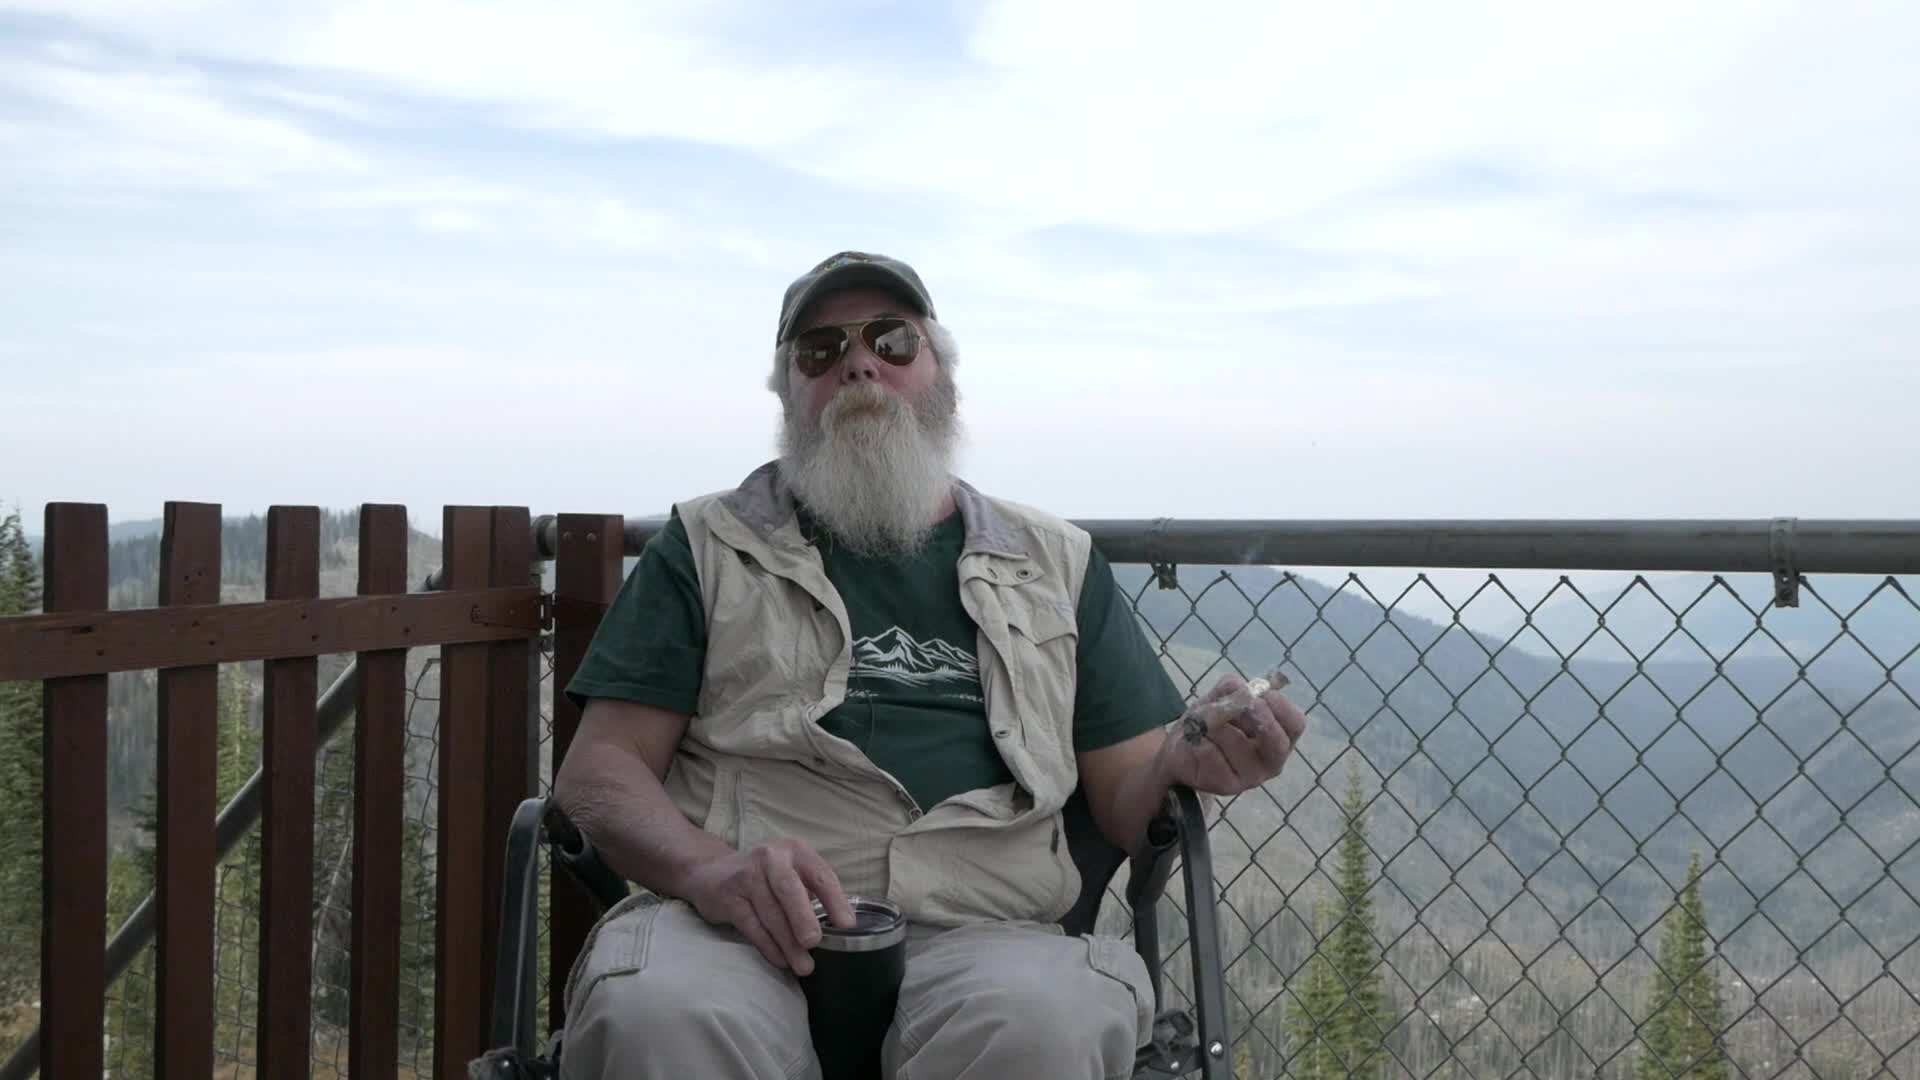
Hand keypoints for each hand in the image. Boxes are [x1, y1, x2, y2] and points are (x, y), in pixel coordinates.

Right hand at [678, 838, 855, 975]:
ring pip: (770, 913)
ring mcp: (747, 876)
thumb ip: (811, 893)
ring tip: (803, 965)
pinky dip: (768, 946)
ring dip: (788, 943)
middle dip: (803, 918)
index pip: (821, 874)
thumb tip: (836, 929)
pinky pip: (751, 925)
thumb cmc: (764, 878)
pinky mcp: (729, 896)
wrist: (712, 871)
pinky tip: (780, 960)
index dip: (835, 900)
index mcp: (796, 851)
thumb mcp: (790, 873)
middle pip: (789, 890)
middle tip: (814, 942)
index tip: (846, 925)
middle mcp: (771, 858)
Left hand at [1162, 673, 1306, 794]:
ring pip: (1236, 742)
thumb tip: (1240, 689)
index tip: (1260, 694)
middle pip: (1278, 743)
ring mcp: (1251, 778)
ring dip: (1215, 724)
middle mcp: (1271, 761)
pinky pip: (1211, 754)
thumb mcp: (1221, 698)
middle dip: (1259, 719)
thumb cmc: (1212, 722)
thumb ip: (1232, 689)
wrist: (1182, 750)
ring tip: (1205, 724)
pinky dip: (1200, 740)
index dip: (1280, 706)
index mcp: (1279, 737)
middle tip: (1240, 705)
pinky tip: (1197, 742)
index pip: (1295, 724)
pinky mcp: (1227, 787)